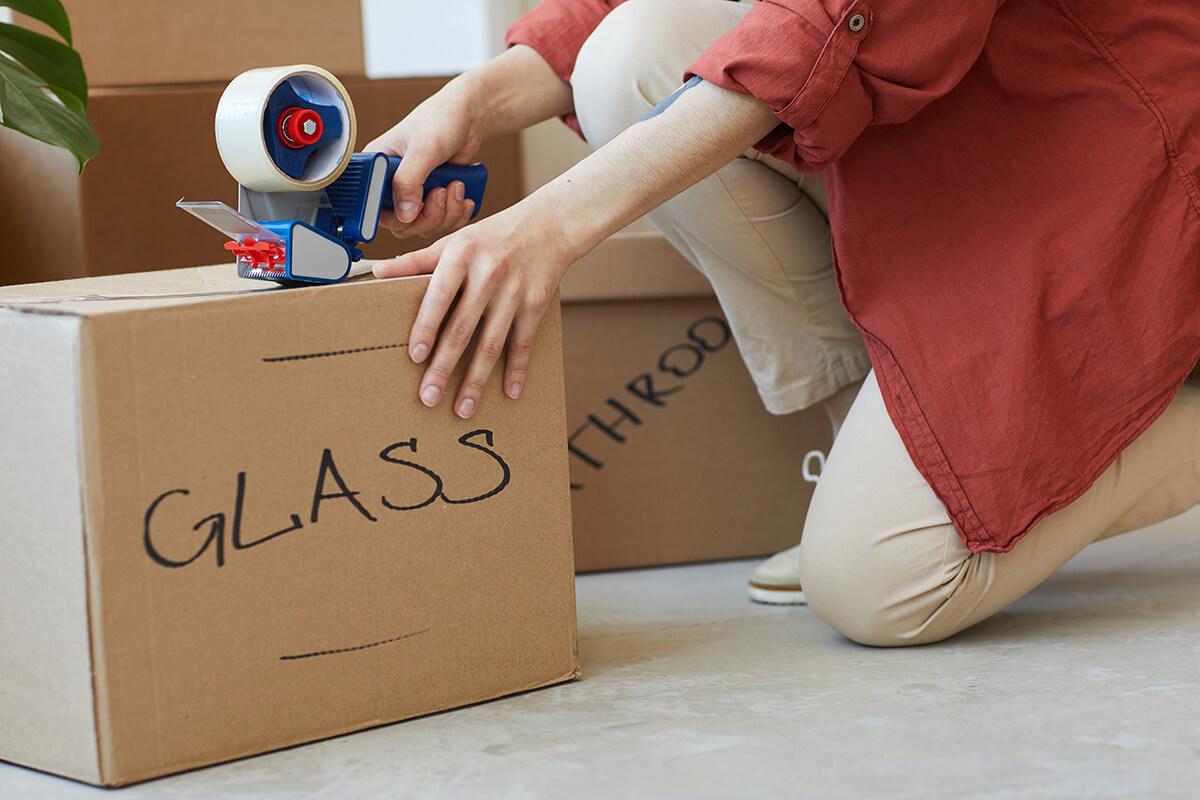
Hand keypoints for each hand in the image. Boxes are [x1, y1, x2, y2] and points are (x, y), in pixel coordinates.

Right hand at [364, 81, 483, 239]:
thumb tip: (404, 214)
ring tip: (457, 186)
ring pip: (424, 227)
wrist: (469, 119)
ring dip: (447, 213)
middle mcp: (392, 185)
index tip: (416, 208)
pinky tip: (464, 196)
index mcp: (376, 169)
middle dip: (429, 216)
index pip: (373, 208)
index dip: (395, 216)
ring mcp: (414, 194)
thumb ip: (409, 181)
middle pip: (402, 225)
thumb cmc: (440, 121)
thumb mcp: (423, 149)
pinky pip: (442, 223)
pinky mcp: (433, 200)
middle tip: (442, 191)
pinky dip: (457, 215)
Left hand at [372, 205, 575, 418]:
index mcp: (462, 255)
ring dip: (476, 379)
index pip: (439, 296)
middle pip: (462, 328)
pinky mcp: (536, 304)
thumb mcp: (455, 240)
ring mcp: (514, 292)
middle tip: (429, 397)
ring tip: (462, 408)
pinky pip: (523, 343)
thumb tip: (377, 274)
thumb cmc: (494, 235)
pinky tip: (509, 392)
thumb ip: (418, 261)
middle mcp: (489, 274)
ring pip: (492, 343)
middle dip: (444, 366)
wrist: (550, 225)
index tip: (415, 356)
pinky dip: (517, 369)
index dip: (426, 326)